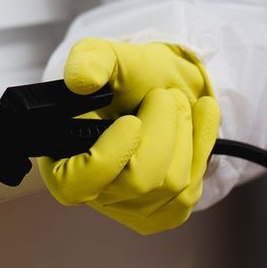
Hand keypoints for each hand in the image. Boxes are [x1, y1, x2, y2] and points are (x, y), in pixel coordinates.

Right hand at [37, 39, 220, 235]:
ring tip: (175, 102)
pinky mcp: (168, 211)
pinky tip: (202, 114)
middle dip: (162, 129)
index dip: (107, 157)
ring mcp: (134, 209)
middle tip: (164, 96)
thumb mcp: (106, 55)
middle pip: (138, 181)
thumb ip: (89, 60)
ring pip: (172, 183)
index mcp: (63, 163)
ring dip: (183, 131)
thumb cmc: (128, 78)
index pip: (75, 186)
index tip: (131, 122)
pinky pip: (194, 185)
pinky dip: (203, 142)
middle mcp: (96, 194)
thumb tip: (81, 80)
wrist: (163, 86)